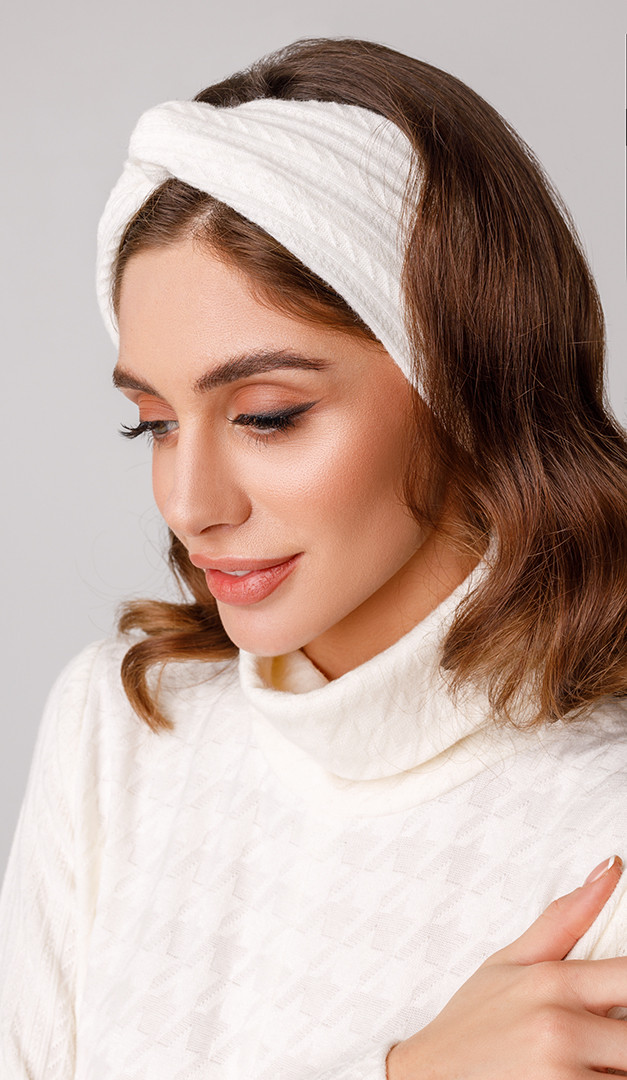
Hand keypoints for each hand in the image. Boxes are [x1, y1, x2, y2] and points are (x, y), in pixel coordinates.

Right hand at [386, 855, 625, 1078]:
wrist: (429, 1077)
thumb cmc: (473, 1021)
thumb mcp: (509, 961)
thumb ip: (566, 918)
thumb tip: (612, 867)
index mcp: (555, 982)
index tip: (621, 997)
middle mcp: (561, 1027)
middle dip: (625, 1036)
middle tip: (605, 1034)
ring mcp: (561, 1073)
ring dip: (618, 1066)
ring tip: (597, 1058)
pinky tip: (586, 1073)